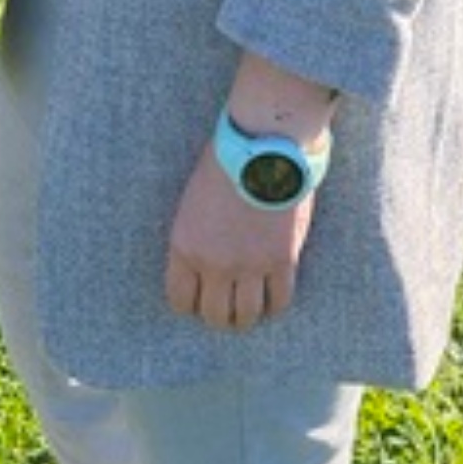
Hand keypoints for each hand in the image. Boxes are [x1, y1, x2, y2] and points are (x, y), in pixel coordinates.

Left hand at [166, 156, 310, 328]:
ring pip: (247, 316)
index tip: (201, 299)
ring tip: (251, 309)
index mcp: (185, 246)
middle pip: (215, 315)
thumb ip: (196, 237)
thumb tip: (204, 265)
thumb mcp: (193, 202)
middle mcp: (214, 263)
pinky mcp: (282, 261)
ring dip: (248, 317)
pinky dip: (276, 305)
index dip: (191, 305)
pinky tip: (273, 297)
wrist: (264, 146)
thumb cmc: (226, 163)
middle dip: (220, 316)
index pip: (180, 299)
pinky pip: (279, 301)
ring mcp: (249, 265)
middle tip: (229, 306)